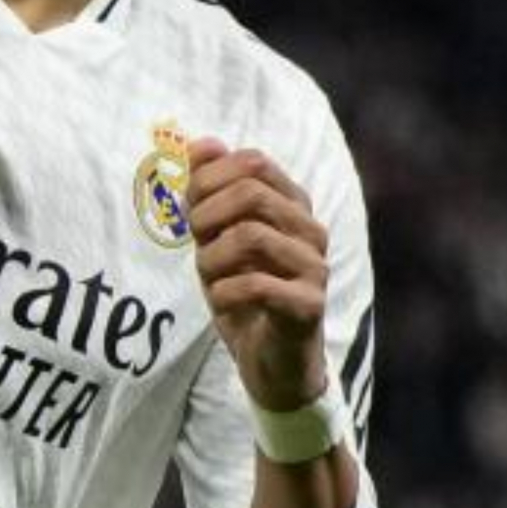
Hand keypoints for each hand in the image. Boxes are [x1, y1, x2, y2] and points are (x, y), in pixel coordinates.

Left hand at [187, 138, 331, 412]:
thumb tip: (200, 142)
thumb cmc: (244, 295)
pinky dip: (223, 293)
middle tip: (196, 244)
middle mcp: (311, 229)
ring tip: (210, 277)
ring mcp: (315, 267)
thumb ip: (208, 192)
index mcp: (294, 205)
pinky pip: (256, 285)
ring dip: (212, 258)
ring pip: (251, 235)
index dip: (210, 179)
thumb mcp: (217, 239)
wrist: (272, 364)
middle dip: (207, 214)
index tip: (191, 210)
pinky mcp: (309, 306)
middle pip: (251, 192)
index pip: (254, 161)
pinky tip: (221, 302)